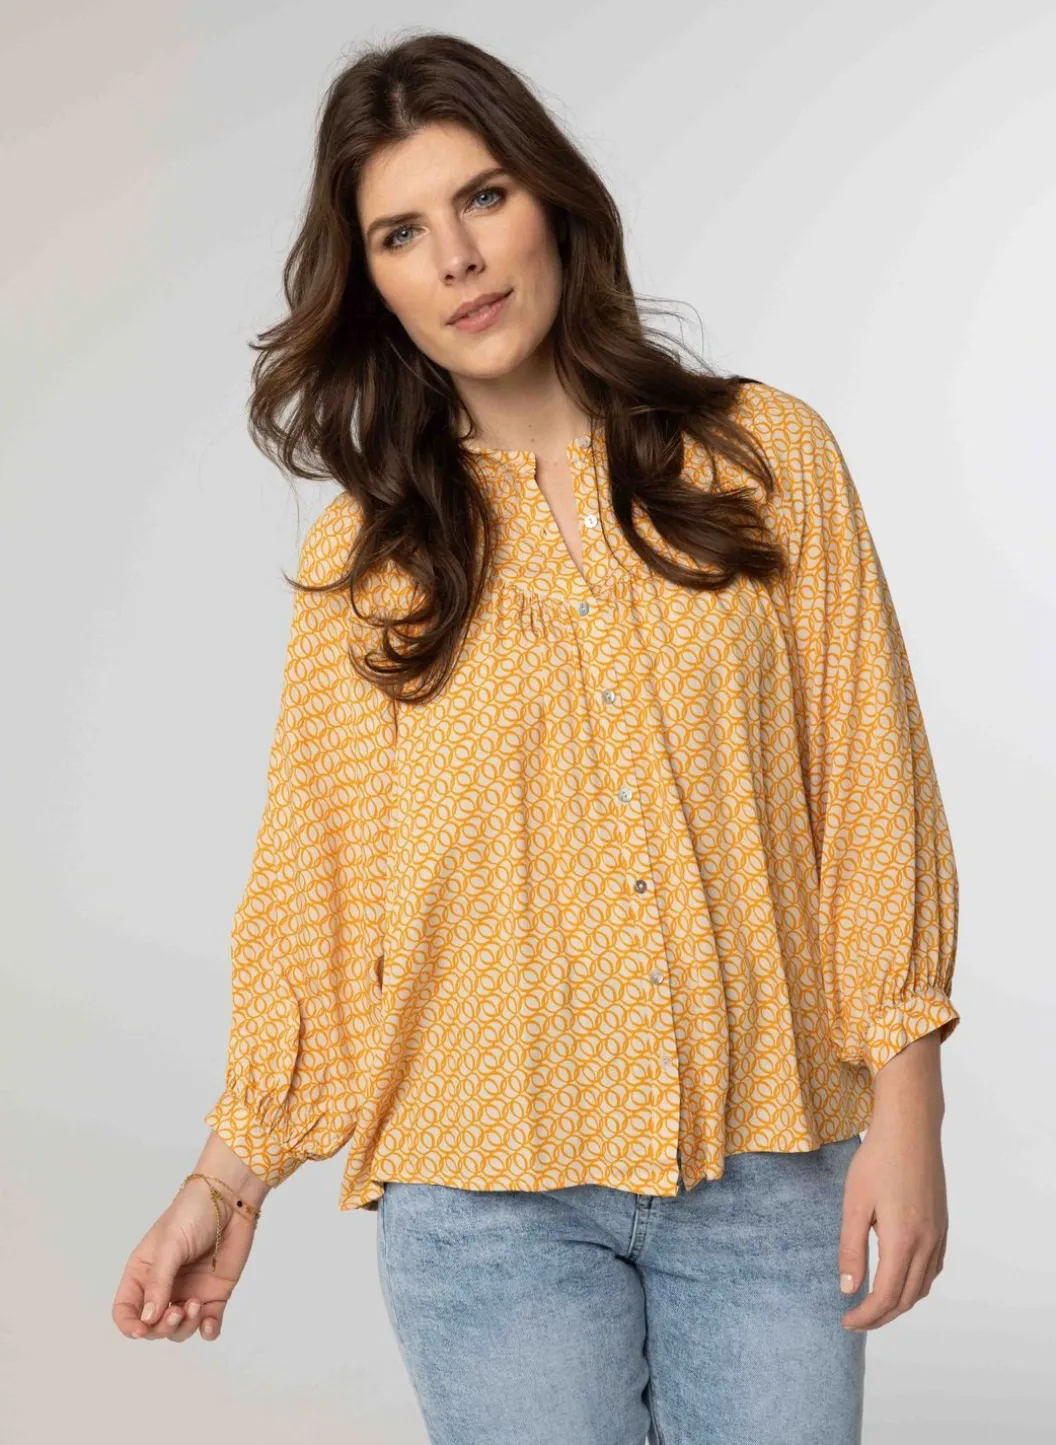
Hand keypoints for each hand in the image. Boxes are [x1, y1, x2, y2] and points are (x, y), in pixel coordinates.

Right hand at [111, 1175, 258, 1342]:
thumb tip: (148, 1319)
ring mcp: (189, 1292)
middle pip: (152, 1326)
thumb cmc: (193, 1214)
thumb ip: (159, 1282)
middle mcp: (163, 1287)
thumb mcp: (170, 1245)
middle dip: (162, 1327)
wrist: (231, 1200)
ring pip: (179, 1330)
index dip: (129, 1325)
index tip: (142, 1329)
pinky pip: (208, 1325)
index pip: (125, 1310)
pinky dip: (207, 1331)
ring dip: (185, 1327)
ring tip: (197, 1305)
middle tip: (178, 1311)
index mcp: (143, 1273)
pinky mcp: (214, 1295)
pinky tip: (209, 1325)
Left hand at [837, 1042, 948, 1330]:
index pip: (886, 1296)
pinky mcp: (942, 1225)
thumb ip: (851, 1249)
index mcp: (903, 1241)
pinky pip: (932, 1268)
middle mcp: (927, 1244)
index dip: (866, 1316)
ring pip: (922, 1286)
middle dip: (881, 1315)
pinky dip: (915, 1283)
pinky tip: (898, 1276)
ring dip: (899, 1302)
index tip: (847, 1322)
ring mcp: (938, 1235)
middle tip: (856, 1319)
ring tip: (873, 1302)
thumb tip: (847, 1290)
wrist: (910, 1129)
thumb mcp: (855, 1204)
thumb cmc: (877, 1161)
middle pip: (906, 1298)